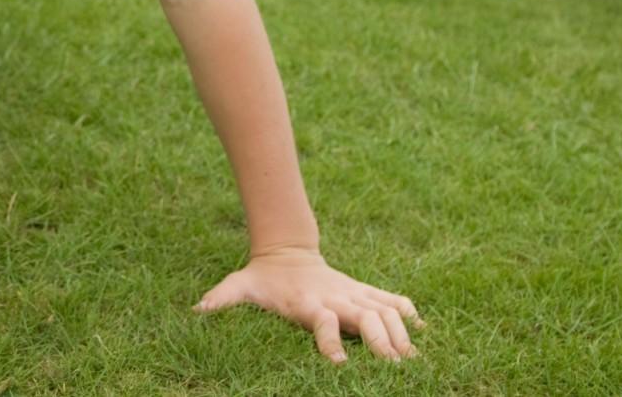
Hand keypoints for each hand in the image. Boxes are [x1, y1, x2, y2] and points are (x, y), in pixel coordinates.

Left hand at [196, 247, 419, 362]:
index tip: (339, 365)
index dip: (331, 341)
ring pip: (386, 311)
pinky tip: (425, 332)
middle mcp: (336, 297)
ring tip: (415, 361)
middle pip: (367, 318)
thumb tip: (196, 311)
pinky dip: (409, 313)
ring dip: (402, 334)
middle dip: (383, 343)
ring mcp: (352, 293)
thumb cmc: (263, 280)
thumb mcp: (239, 286)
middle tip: (397, 369)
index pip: (323, 321)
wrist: (286, 251)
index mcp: (307, 302)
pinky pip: (392, 300)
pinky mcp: (363, 291)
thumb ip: (221, 299)